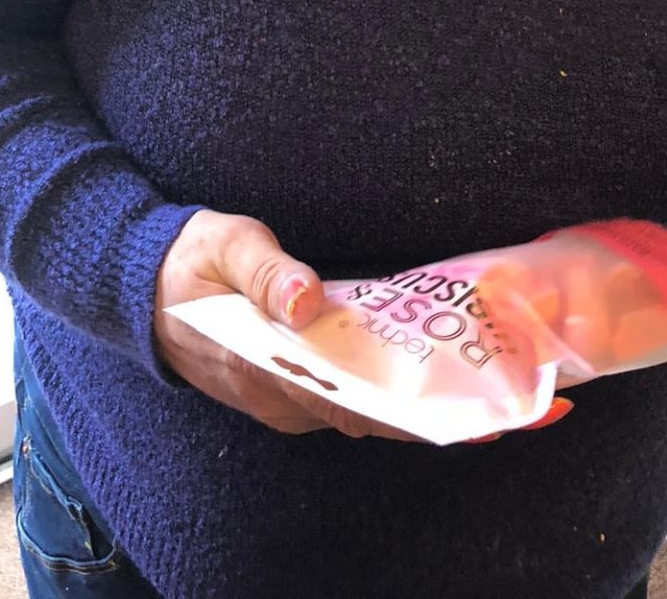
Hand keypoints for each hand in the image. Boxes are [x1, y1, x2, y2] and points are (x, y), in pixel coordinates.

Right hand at [154, 209, 573, 442]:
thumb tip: (306, 300)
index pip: (365, 409)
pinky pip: (358, 394)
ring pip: (374, 410)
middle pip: (383, 418)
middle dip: (452, 414)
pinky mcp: (296, 381)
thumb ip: (266, 272)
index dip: (429, 417)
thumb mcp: (225, 247)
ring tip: (503, 385)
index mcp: (274, 375)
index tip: (487, 416)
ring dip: (433, 403)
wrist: (139, 286)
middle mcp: (290, 400)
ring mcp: (293, 396)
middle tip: (528, 399)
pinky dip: (402, 388)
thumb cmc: (189, 262)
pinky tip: (441, 369)